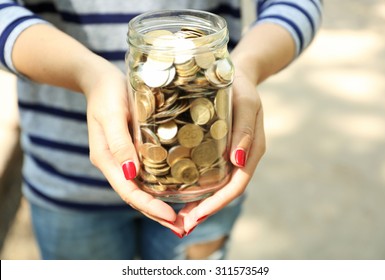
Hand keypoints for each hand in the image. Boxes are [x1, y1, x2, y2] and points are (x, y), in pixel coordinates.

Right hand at [83, 59, 182, 232]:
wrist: (101, 79)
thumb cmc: (106, 93)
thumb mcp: (111, 115)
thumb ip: (119, 143)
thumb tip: (130, 174)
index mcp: (107, 160)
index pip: (129, 192)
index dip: (150, 207)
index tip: (171, 217)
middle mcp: (117, 164)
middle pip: (137, 197)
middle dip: (158, 215)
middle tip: (183, 228)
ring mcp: (125, 159)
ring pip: (143, 189)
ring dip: (161, 206)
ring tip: (184, 218)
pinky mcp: (134, 150)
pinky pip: (148, 175)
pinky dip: (161, 188)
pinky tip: (178, 191)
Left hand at [174, 63, 265, 235]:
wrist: (237, 74)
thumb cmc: (242, 86)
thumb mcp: (246, 102)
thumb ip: (245, 130)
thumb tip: (237, 162)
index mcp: (253, 150)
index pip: (237, 184)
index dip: (218, 203)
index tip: (197, 215)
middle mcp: (242, 156)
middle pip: (225, 191)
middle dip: (205, 209)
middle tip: (181, 223)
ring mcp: (231, 154)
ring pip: (217, 185)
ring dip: (199, 203)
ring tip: (177, 215)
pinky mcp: (219, 149)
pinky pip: (210, 172)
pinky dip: (197, 186)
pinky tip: (179, 190)